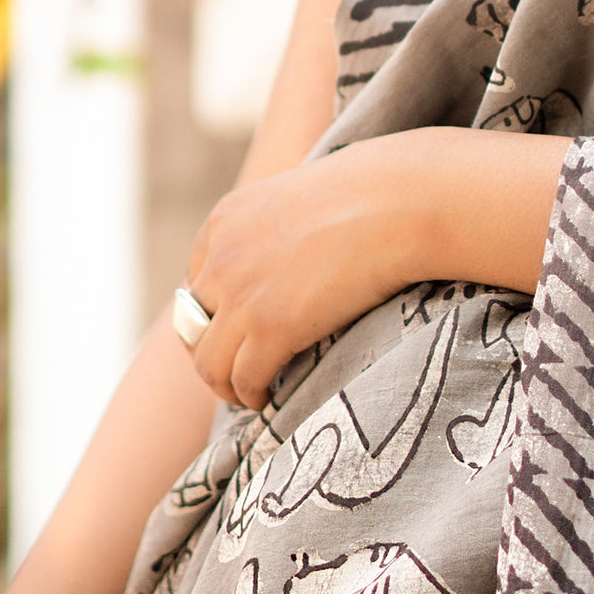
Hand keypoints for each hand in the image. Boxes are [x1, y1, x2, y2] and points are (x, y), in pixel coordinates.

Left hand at [184, 135, 434, 412]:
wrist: (400, 204)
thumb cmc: (373, 195)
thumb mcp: (302, 198)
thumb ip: (280, 226)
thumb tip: (295, 252)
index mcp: (225, 221)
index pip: (196, 282)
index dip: (213, 313)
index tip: (237, 331)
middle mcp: (222, 258)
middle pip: (193, 325)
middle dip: (211, 351)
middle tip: (237, 370)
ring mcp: (242, 295)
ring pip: (208, 363)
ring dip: (224, 385)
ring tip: (247, 394)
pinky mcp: (271, 328)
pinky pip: (243, 379)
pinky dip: (251, 396)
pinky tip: (268, 398)